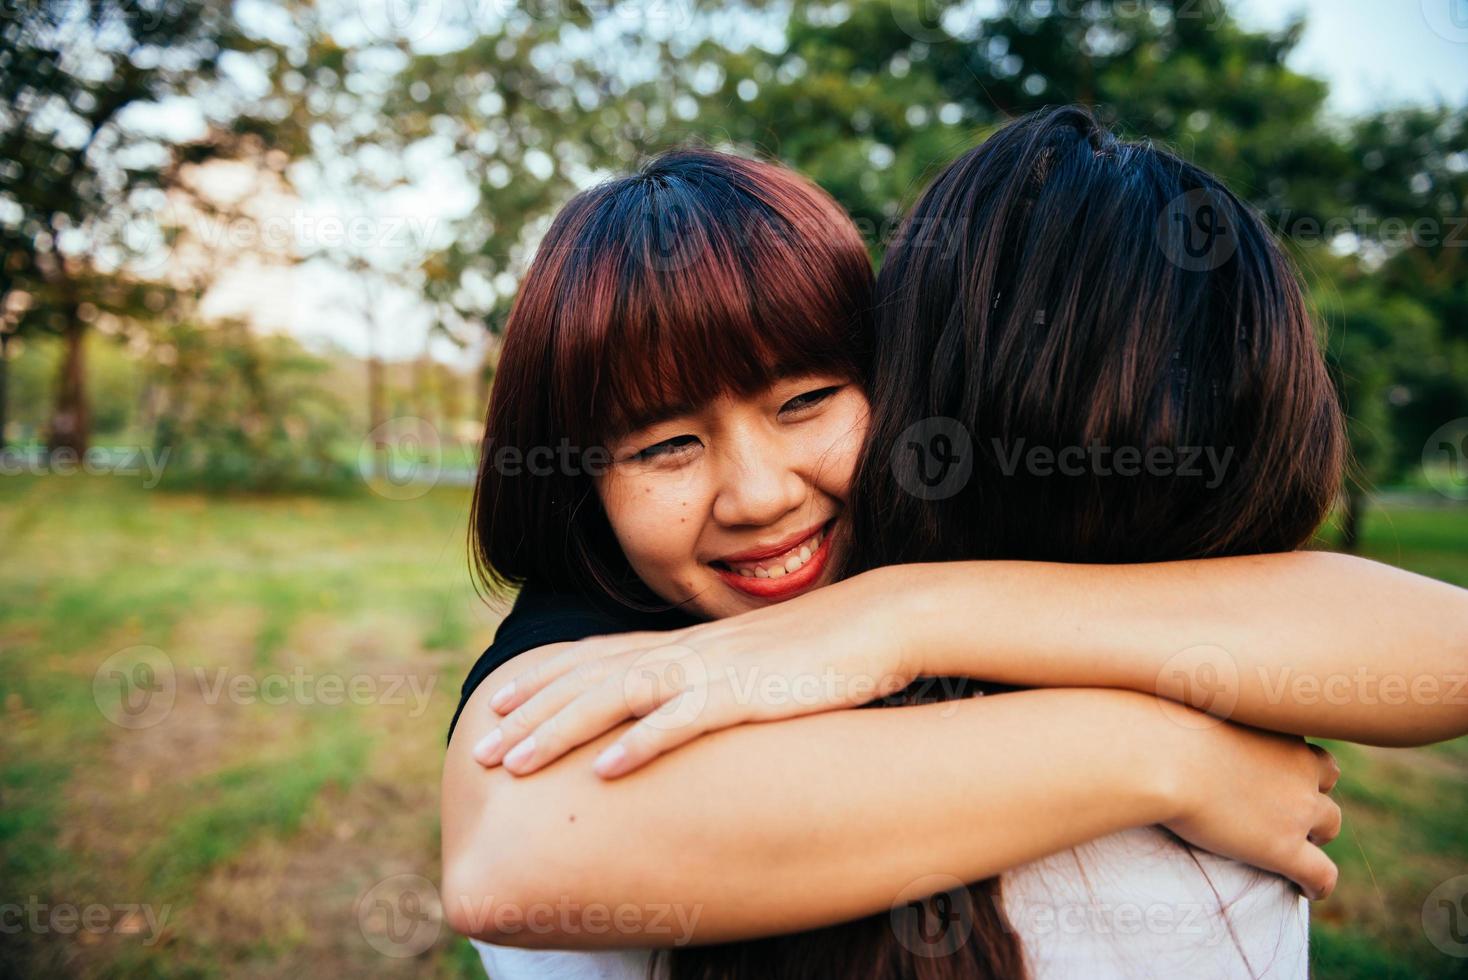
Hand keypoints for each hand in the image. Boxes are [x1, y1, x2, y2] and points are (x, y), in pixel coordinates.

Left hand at [472, 571, 917, 777]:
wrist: (880, 620)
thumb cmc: (821, 647)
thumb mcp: (753, 661)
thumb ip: (710, 677)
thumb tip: (681, 702)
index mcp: (686, 642)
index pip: (596, 656)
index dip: (543, 681)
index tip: (497, 705)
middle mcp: (687, 650)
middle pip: (590, 679)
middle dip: (530, 716)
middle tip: (480, 751)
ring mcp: (715, 669)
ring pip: (618, 697)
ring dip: (561, 731)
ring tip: (515, 765)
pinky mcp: (751, 691)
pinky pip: (686, 719)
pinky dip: (643, 743)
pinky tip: (608, 772)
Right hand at [1162, 715, 1341, 899]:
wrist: (1157, 758)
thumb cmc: (1153, 723)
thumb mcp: (1178, 698)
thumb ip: (1185, 704)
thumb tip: (1147, 687)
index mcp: (1274, 726)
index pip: (1296, 739)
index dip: (1285, 756)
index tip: (1263, 767)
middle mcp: (1296, 763)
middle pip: (1326, 777)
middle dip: (1309, 789)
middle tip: (1280, 804)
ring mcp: (1296, 807)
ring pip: (1330, 823)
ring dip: (1315, 833)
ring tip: (1292, 846)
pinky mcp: (1283, 847)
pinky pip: (1321, 874)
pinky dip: (1317, 884)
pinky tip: (1304, 891)